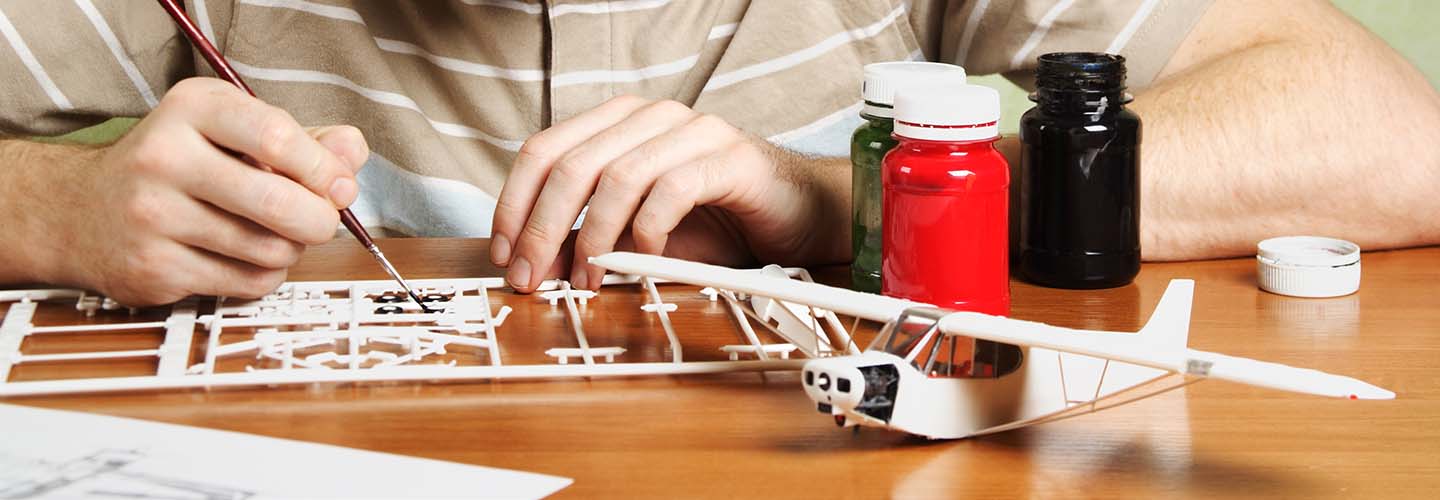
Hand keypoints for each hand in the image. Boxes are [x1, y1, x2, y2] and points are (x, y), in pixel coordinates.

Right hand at [16, 77, 367, 304]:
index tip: (340, 185)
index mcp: (192, 109)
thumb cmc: (178, 165)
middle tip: (322, 220)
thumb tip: (353, 153)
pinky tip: (244, 257)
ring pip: (270, 249)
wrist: (81, 209)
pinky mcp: (153, 268)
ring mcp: (153, 216)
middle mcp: (165, 157)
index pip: (277, 136)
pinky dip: (264, 275)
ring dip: (291, 249)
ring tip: (275, 235)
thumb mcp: (234, 131)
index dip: (324, 169)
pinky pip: (247, 283)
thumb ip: (303, 140)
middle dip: (320, 220)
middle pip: (280, 203)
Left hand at [489, 95, 847, 291]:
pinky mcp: (729, 158)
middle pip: (571, 166)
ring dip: (592, 238)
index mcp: (619, 123)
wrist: (798, 214)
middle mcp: (651, 117)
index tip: (503, 253)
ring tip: (586, 280)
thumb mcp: (639, 235)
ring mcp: (691, 131)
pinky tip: (644, 261)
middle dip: (542, 229)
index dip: (514, 203)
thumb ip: (590, 238)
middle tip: (532, 278)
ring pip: (616, 177)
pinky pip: (671, 191)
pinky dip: (648, 231)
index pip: (543, 151)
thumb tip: (534, 265)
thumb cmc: (719, 221)